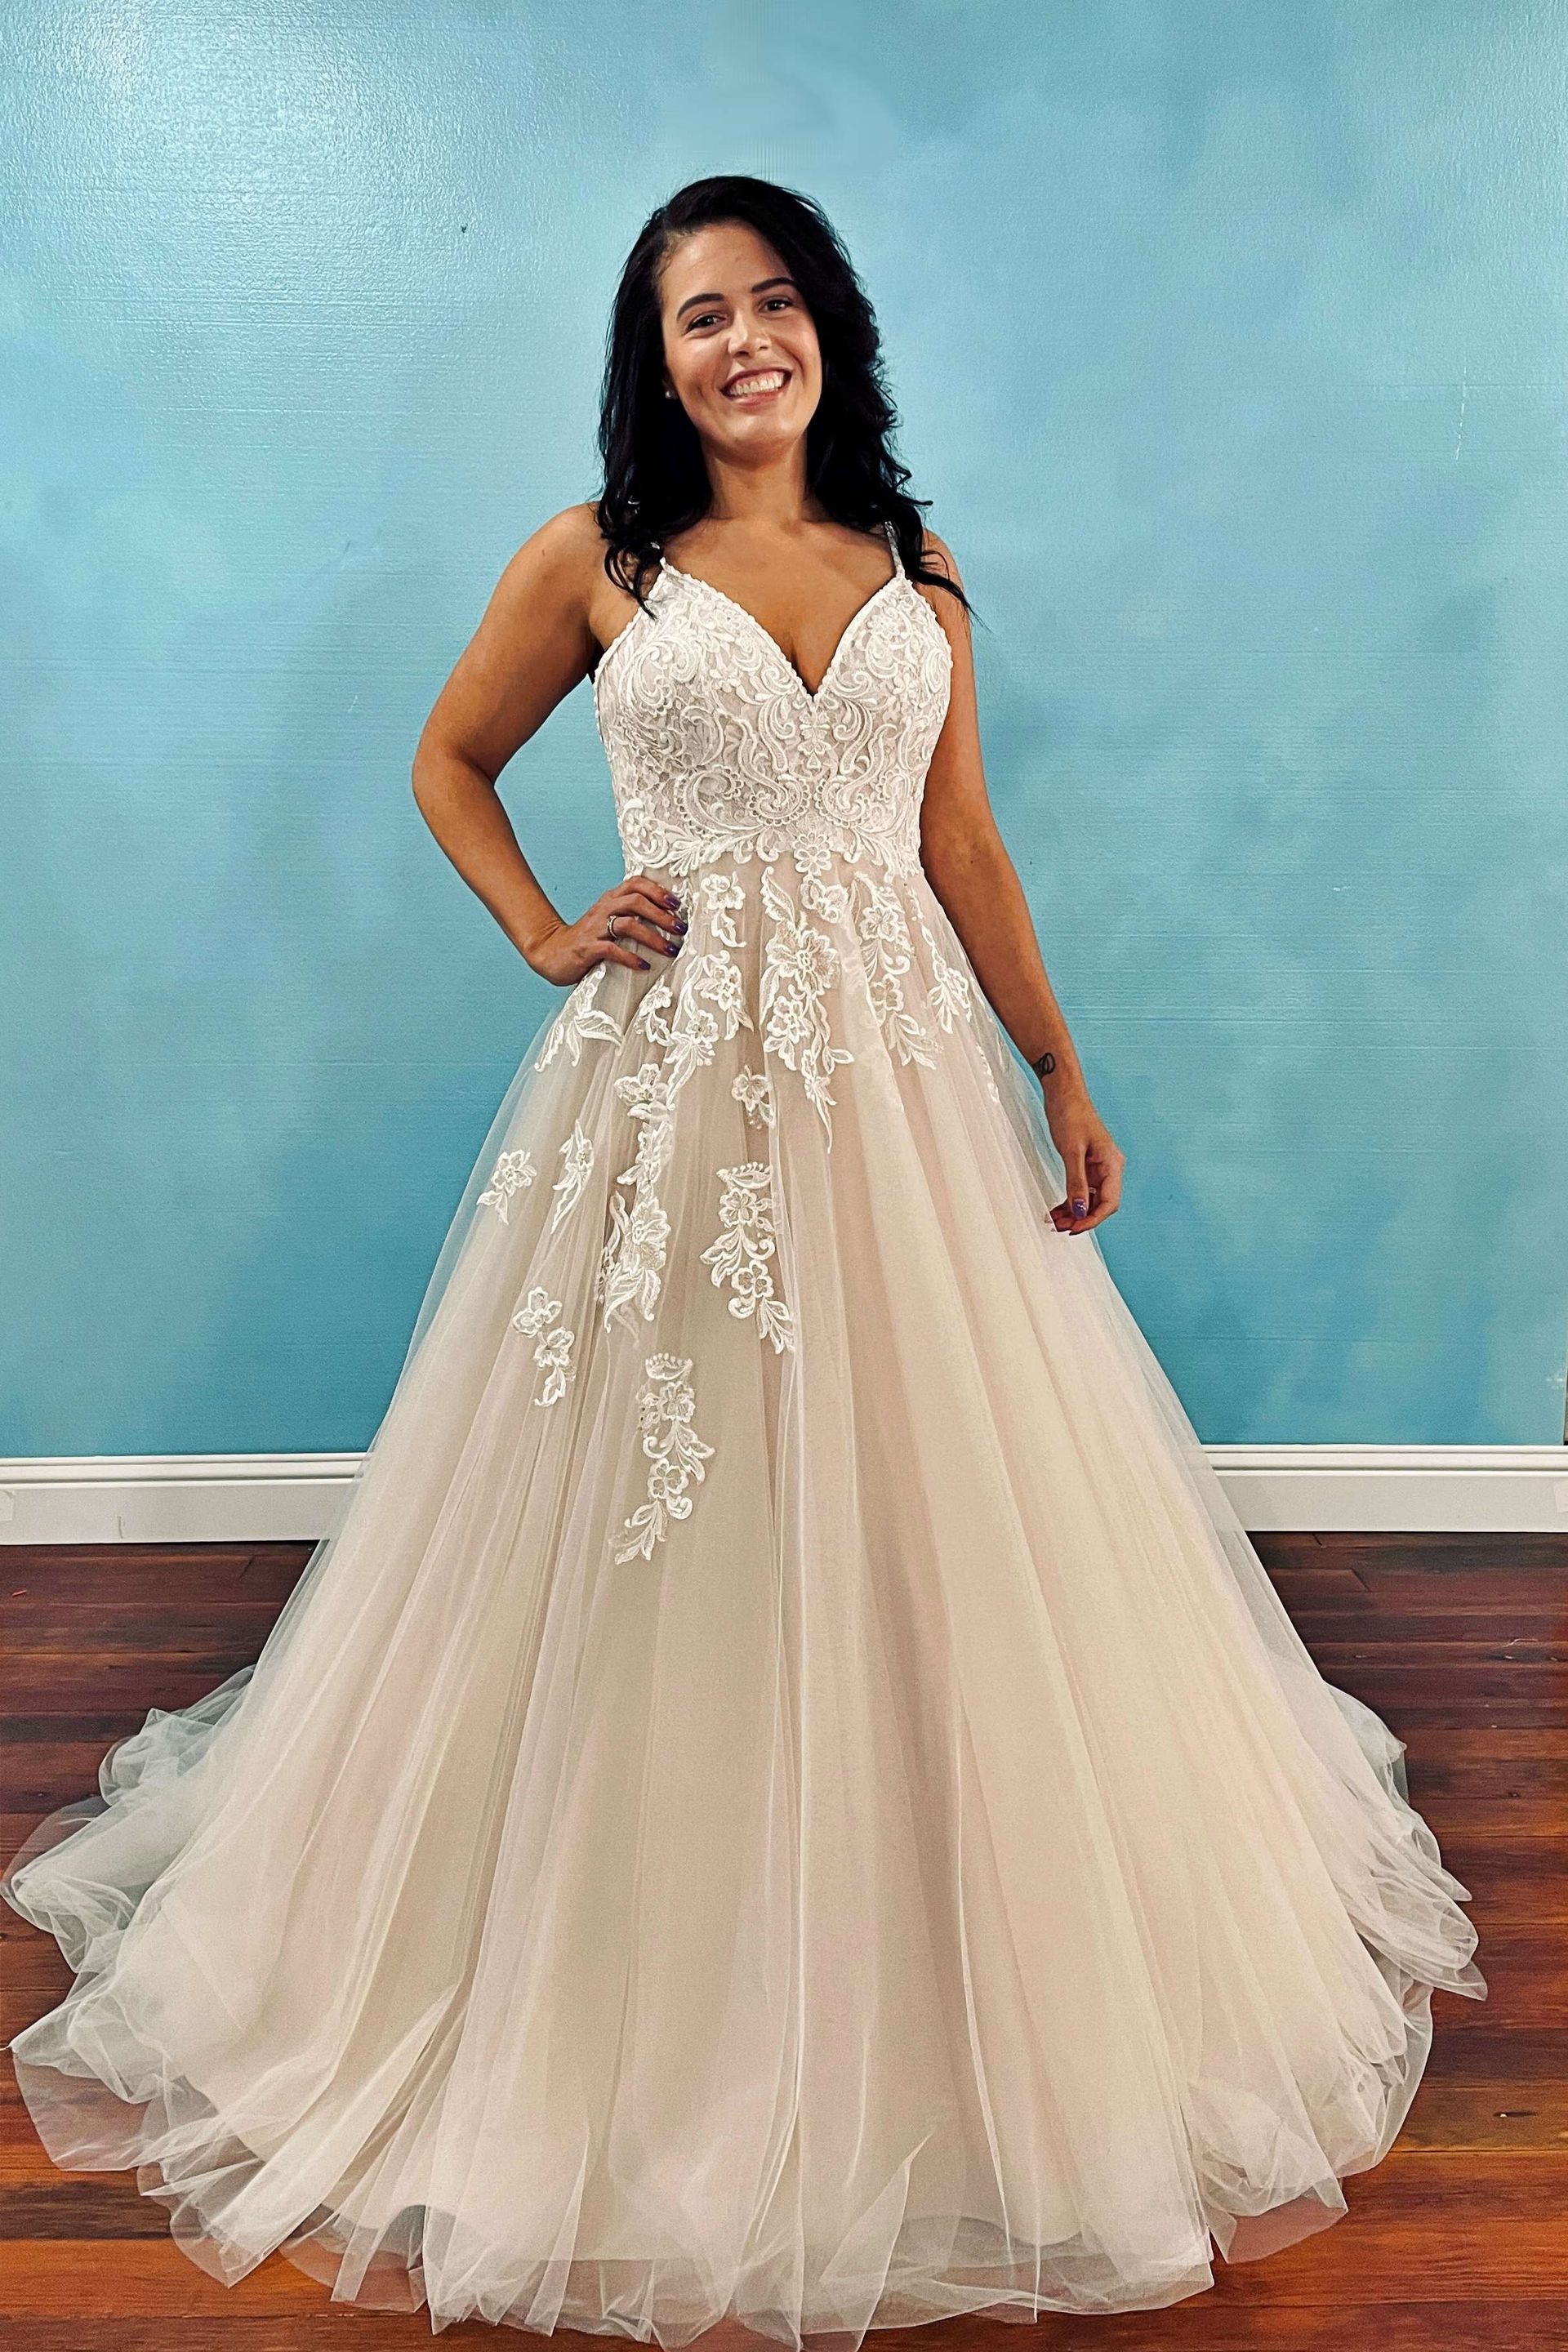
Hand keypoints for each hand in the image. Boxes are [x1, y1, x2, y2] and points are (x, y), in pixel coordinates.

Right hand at [527, 872, 686, 984]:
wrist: (551, 953)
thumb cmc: (588, 939)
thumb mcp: (609, 921)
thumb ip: (631, 916)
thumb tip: (667, 920)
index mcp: (610, 900)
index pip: (635, 883)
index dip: (658, 891)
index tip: (677, 904)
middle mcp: (603, 909)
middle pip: (636, 901)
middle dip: (662, 915)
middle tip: (681, 929)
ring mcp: (595, 929)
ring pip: (628, 924)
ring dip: (653, 937)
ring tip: (670, 950)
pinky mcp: (588, 949)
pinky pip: (613, 950)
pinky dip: (631, 958)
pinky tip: (644, 966)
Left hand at [1044, 1087, 1125, 1233]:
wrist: (1063, 1093)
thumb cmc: (1071, 1114)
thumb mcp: (1071, 1152)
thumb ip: (1076, 1183)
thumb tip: (1079, 1211)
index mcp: (1112, 1164)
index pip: (1109, 1202)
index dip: (1092, 1219)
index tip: (1074, 1228)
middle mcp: (1108, 1168)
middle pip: (1100, 1204)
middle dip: (1081, 1218)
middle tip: (1060, 1227)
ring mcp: (1097, 1167)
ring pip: (1088, 1199)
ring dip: (1073, 1212)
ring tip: (1055, 1221)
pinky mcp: (1085, 1165)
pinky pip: (1080, 1190)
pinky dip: (1069, 1201)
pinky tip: (1057, 1209)